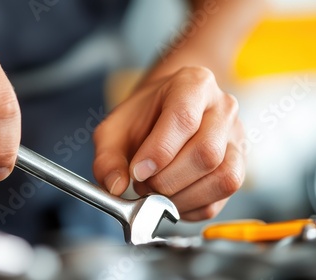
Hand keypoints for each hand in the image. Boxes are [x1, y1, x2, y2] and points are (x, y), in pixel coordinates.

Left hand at [93, 66, 244, 220]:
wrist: (164, 112)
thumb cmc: (142, 117)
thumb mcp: (115, 129)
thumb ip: (107, 157)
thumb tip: (115, 186)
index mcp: (193, 85)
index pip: (184, 119)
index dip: (159, 152)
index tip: (137, 171)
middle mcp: (223, 108)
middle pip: (207, 153)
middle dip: (168, 180)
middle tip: (143, 183)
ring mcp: (237, 139)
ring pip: (223, 178)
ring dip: (182, 197)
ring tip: (156, 192)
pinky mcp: (240, 167)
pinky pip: (221, 200)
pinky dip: (191, 207)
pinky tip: (171, 198)